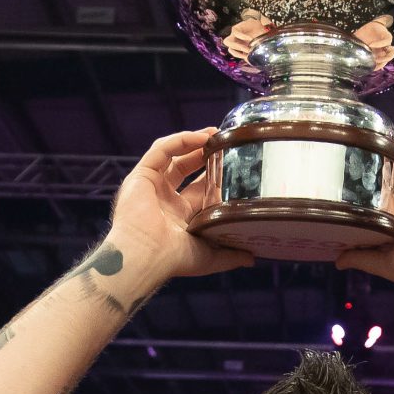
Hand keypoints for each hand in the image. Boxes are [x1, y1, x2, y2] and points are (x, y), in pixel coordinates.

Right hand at [104, 129, 255, 283]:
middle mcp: (163, 199)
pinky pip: (160, 150)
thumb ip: (231, 255)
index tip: (233, 163)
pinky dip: (179, 141)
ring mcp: (150, 186)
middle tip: (225, 142)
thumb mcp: (209, 257)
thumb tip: (252, 258)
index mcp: (178, 217)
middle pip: (185, 168)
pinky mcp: (140, 176)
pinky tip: (199, 137)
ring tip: (214, 134)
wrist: (147, 256)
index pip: (199, 188)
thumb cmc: (173, 260)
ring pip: (172, 155)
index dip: (215, 174)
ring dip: (193, 142)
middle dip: (205, 154)